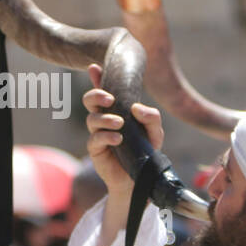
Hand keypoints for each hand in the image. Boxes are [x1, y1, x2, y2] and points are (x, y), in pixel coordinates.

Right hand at [83, 64, 164, 196]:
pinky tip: (118, 139)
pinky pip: (94, 139)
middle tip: (110, 98)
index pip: (105, 90)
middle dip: (96, 94)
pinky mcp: (96, 150)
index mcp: (117, 110)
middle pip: (90, 100)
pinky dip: (106, 136)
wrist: (140, 179)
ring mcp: (98, 134)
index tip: (95, 67)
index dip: (97, 77)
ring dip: (105, 118)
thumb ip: (152, 118)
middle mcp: (104, 119)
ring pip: (91, 118)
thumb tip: (137, 108)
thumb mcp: (155, 133)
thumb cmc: (146, 152)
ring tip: (120, 124)